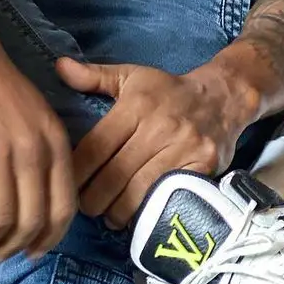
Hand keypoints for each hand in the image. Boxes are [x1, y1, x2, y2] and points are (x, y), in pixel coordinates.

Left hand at [58, 57, 247, 228]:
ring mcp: (183, 151)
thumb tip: (59, 67)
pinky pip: (167, 199)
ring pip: (138, 194)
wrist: (223, 97)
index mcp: (136, 106)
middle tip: (86, 206)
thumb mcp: (132, 76)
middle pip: (113, 177)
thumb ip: (94, 76)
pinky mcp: (202, 169)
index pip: (96, 148)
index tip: (67, 184)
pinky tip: (137, 215)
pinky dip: (148, 212)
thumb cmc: (169, 90)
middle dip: (93, 199)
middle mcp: (158, 129)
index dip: (77, 173)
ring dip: (117, 212)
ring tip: (108, 214)